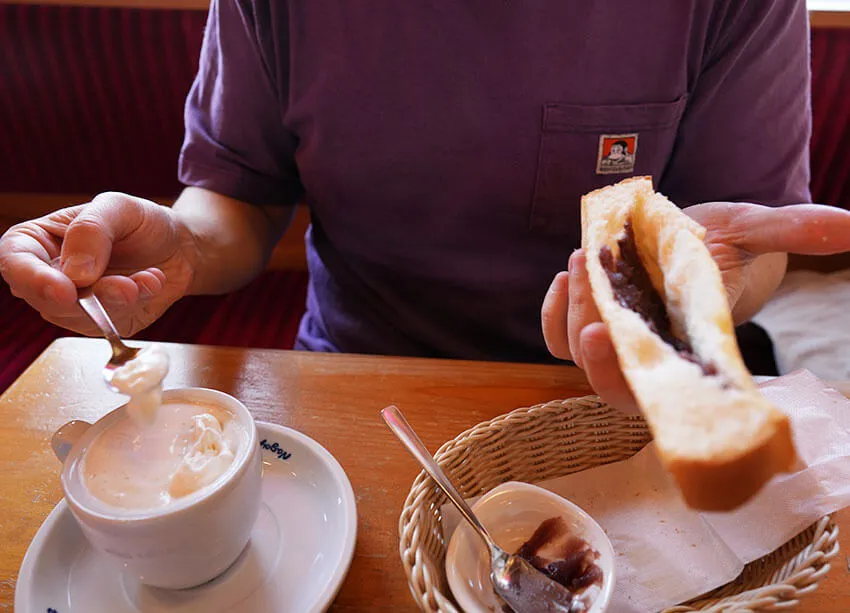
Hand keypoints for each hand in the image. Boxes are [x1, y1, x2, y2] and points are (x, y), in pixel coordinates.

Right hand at [0, 192, 197, 335]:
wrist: (179, 246)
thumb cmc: (140, 222)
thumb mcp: (118, 207)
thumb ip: (92, 231)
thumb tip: (75, 274)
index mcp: (38, 241)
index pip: (14, 261)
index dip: (32, 278)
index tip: (64, 289)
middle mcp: (49, 276)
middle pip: (45, 298)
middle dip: (87, 298)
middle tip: (124, 287)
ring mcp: (74, 304)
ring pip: (80, 316)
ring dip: (118, 300)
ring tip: (146, 279)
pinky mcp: (102, 322)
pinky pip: (110, 324)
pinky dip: (137, 303)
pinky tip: (153, 281)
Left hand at [541, 202, 849, 412]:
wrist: (697, 238)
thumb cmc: (729, 242)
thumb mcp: (757, 230)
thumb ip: (794, 230)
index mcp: (690, 350)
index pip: (659, 388)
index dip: (627, 374)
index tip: (606, 331)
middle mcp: (650, 355)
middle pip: (607, 380)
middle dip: (592, 342)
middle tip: (589, 280)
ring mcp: (617, 340)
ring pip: (578, 355)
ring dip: (571, 311)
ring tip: (584, 258)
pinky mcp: (590, 320)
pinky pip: (556, 337)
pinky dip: (552, 312)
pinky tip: (568, 274)